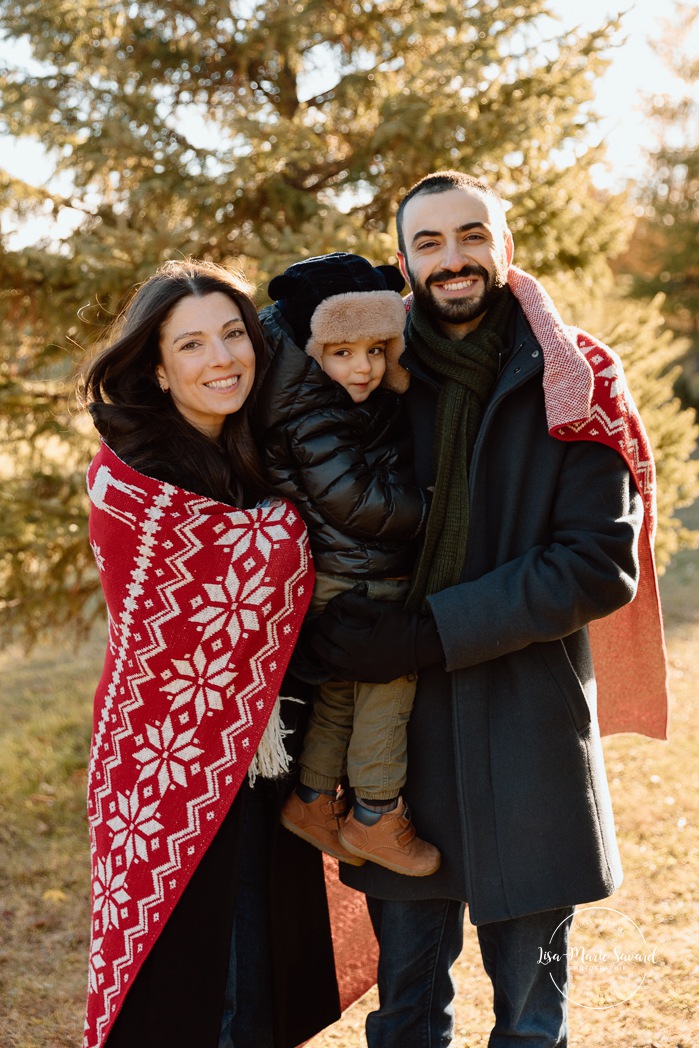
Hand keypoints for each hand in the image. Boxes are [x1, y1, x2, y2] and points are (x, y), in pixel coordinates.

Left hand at [308, 586, 442, 682]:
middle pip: (326, 651)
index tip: (326, 612)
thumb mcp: (381, 609)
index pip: (331, 631)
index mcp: (359, 644)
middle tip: (315, 628)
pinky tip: (331, 659)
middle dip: (317, 638)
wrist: (424, 645)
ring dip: (322, 655)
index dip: (325, 619)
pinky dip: (334, 668)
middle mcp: (358, 662)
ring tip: (319, 643)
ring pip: (332, 667)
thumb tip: (340, 599)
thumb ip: (357, 603)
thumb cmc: (404, 625)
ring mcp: (363, 673)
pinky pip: (344, 677)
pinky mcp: (369, 678)